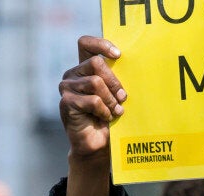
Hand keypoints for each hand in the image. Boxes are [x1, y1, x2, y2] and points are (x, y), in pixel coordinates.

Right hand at [59, 36, 125, 158]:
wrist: (99, 143)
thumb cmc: (111, 115)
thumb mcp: (116, 93)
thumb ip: (117, 78)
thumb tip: (136, 64)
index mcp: (85, 67)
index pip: (86, 44)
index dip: (101, 44)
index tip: (118, 55)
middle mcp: (73, 74)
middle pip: (97, 63)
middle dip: (115, 82)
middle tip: (123, 98)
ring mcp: (67, 88)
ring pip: (96, 82)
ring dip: (111, 99)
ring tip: (115, 111)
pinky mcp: (66, 102)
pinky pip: (92, 100)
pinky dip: (104, 110)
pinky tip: (106, 118)